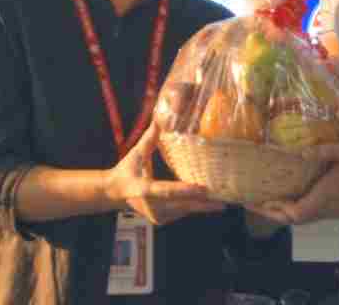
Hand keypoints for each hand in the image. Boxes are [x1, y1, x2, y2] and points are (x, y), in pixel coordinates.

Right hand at [107, 122, 225, 225]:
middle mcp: (150, 205)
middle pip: (181, 205)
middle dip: (203, 203)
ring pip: (183, 211)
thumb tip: (161, 118)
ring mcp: (156, 215)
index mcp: (142, 188)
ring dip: (202, 207)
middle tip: (223, 201)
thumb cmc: (127, 169)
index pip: (165, 190)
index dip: (183, 190)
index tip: (202, 189)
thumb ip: (150, 138)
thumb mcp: (137, 153)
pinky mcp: (161, 220)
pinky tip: (209, 203)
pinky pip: (181, 213)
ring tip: (222, 202)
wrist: (115, 192)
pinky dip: (194, 208)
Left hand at [247, 138, 338, 225]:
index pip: (295, 214)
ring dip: (285, 211)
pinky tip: (293, 192)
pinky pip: (314, 212)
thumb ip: (323, 151)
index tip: (257, 200)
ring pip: (305, 217)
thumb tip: (298, 151)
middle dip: (274, 213)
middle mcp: (330, 207)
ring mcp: (337, 208)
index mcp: (328, 196)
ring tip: (268, 197)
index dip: (275, 210)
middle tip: (255, 201)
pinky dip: (298, 207)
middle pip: (297, 219)